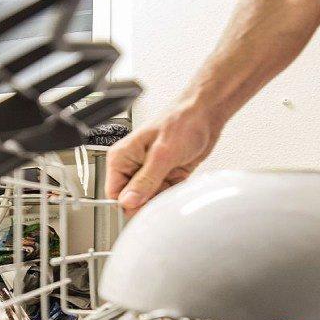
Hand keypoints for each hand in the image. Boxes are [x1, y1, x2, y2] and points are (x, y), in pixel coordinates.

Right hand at [107, 104, 221, 214]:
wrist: (205, 114)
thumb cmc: (182, 121)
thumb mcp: (162, 154)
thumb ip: (145, 181)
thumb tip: (128, 201)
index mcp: (122, 157)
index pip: (114, 193)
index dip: (129, 204)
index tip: (145, 204)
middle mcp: (133, 165)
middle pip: (132, 200)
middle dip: (149, 200)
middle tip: (164, 189)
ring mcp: (149, 172)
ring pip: (150, 200)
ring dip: (163, 196)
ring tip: (173, 179)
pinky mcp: (164, 175)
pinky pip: (164, 195)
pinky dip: (173, 192)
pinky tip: (179, 179)